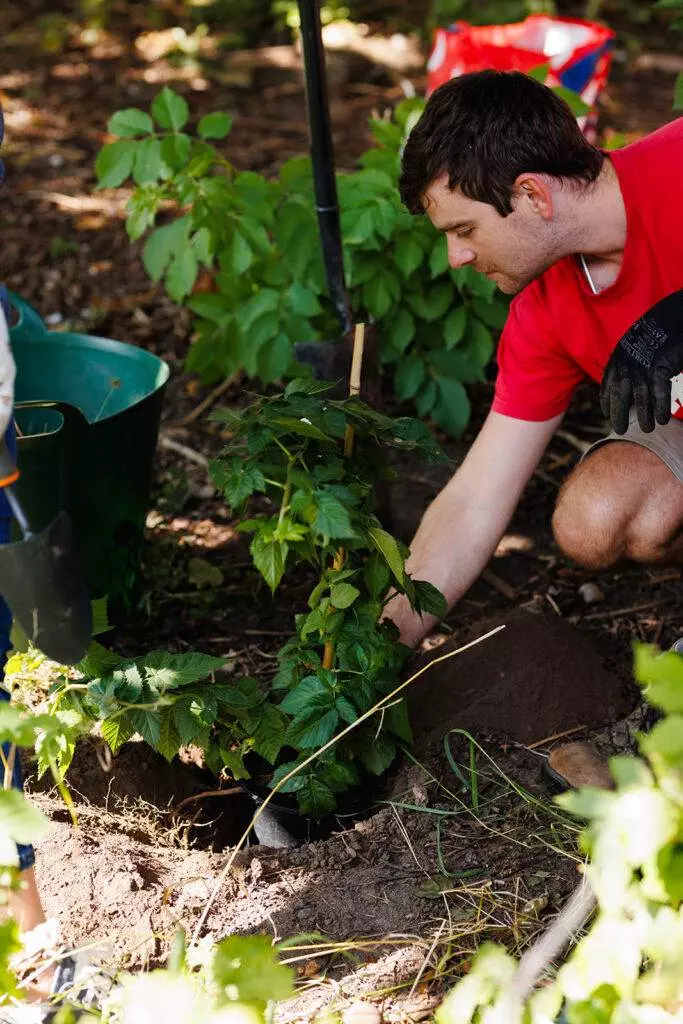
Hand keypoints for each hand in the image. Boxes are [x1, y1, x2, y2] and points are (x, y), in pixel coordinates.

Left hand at [600, 289, 682, 433]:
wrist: (671, 316)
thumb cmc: (655, 333)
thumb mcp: (634, 347)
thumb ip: (628, 365)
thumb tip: (626, 383)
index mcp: (617, 359)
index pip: (607, 386)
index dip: (606, 402)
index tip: (606, 413)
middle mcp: (626, 365)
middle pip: (619, 397)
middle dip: (619, 415)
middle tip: (621, 430)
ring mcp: (642, 368)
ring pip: (640, 400)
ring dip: (644, 417)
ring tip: (647, 429)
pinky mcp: (659, 369)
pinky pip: (658, 395)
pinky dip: (660, 409)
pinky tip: (662, 420)